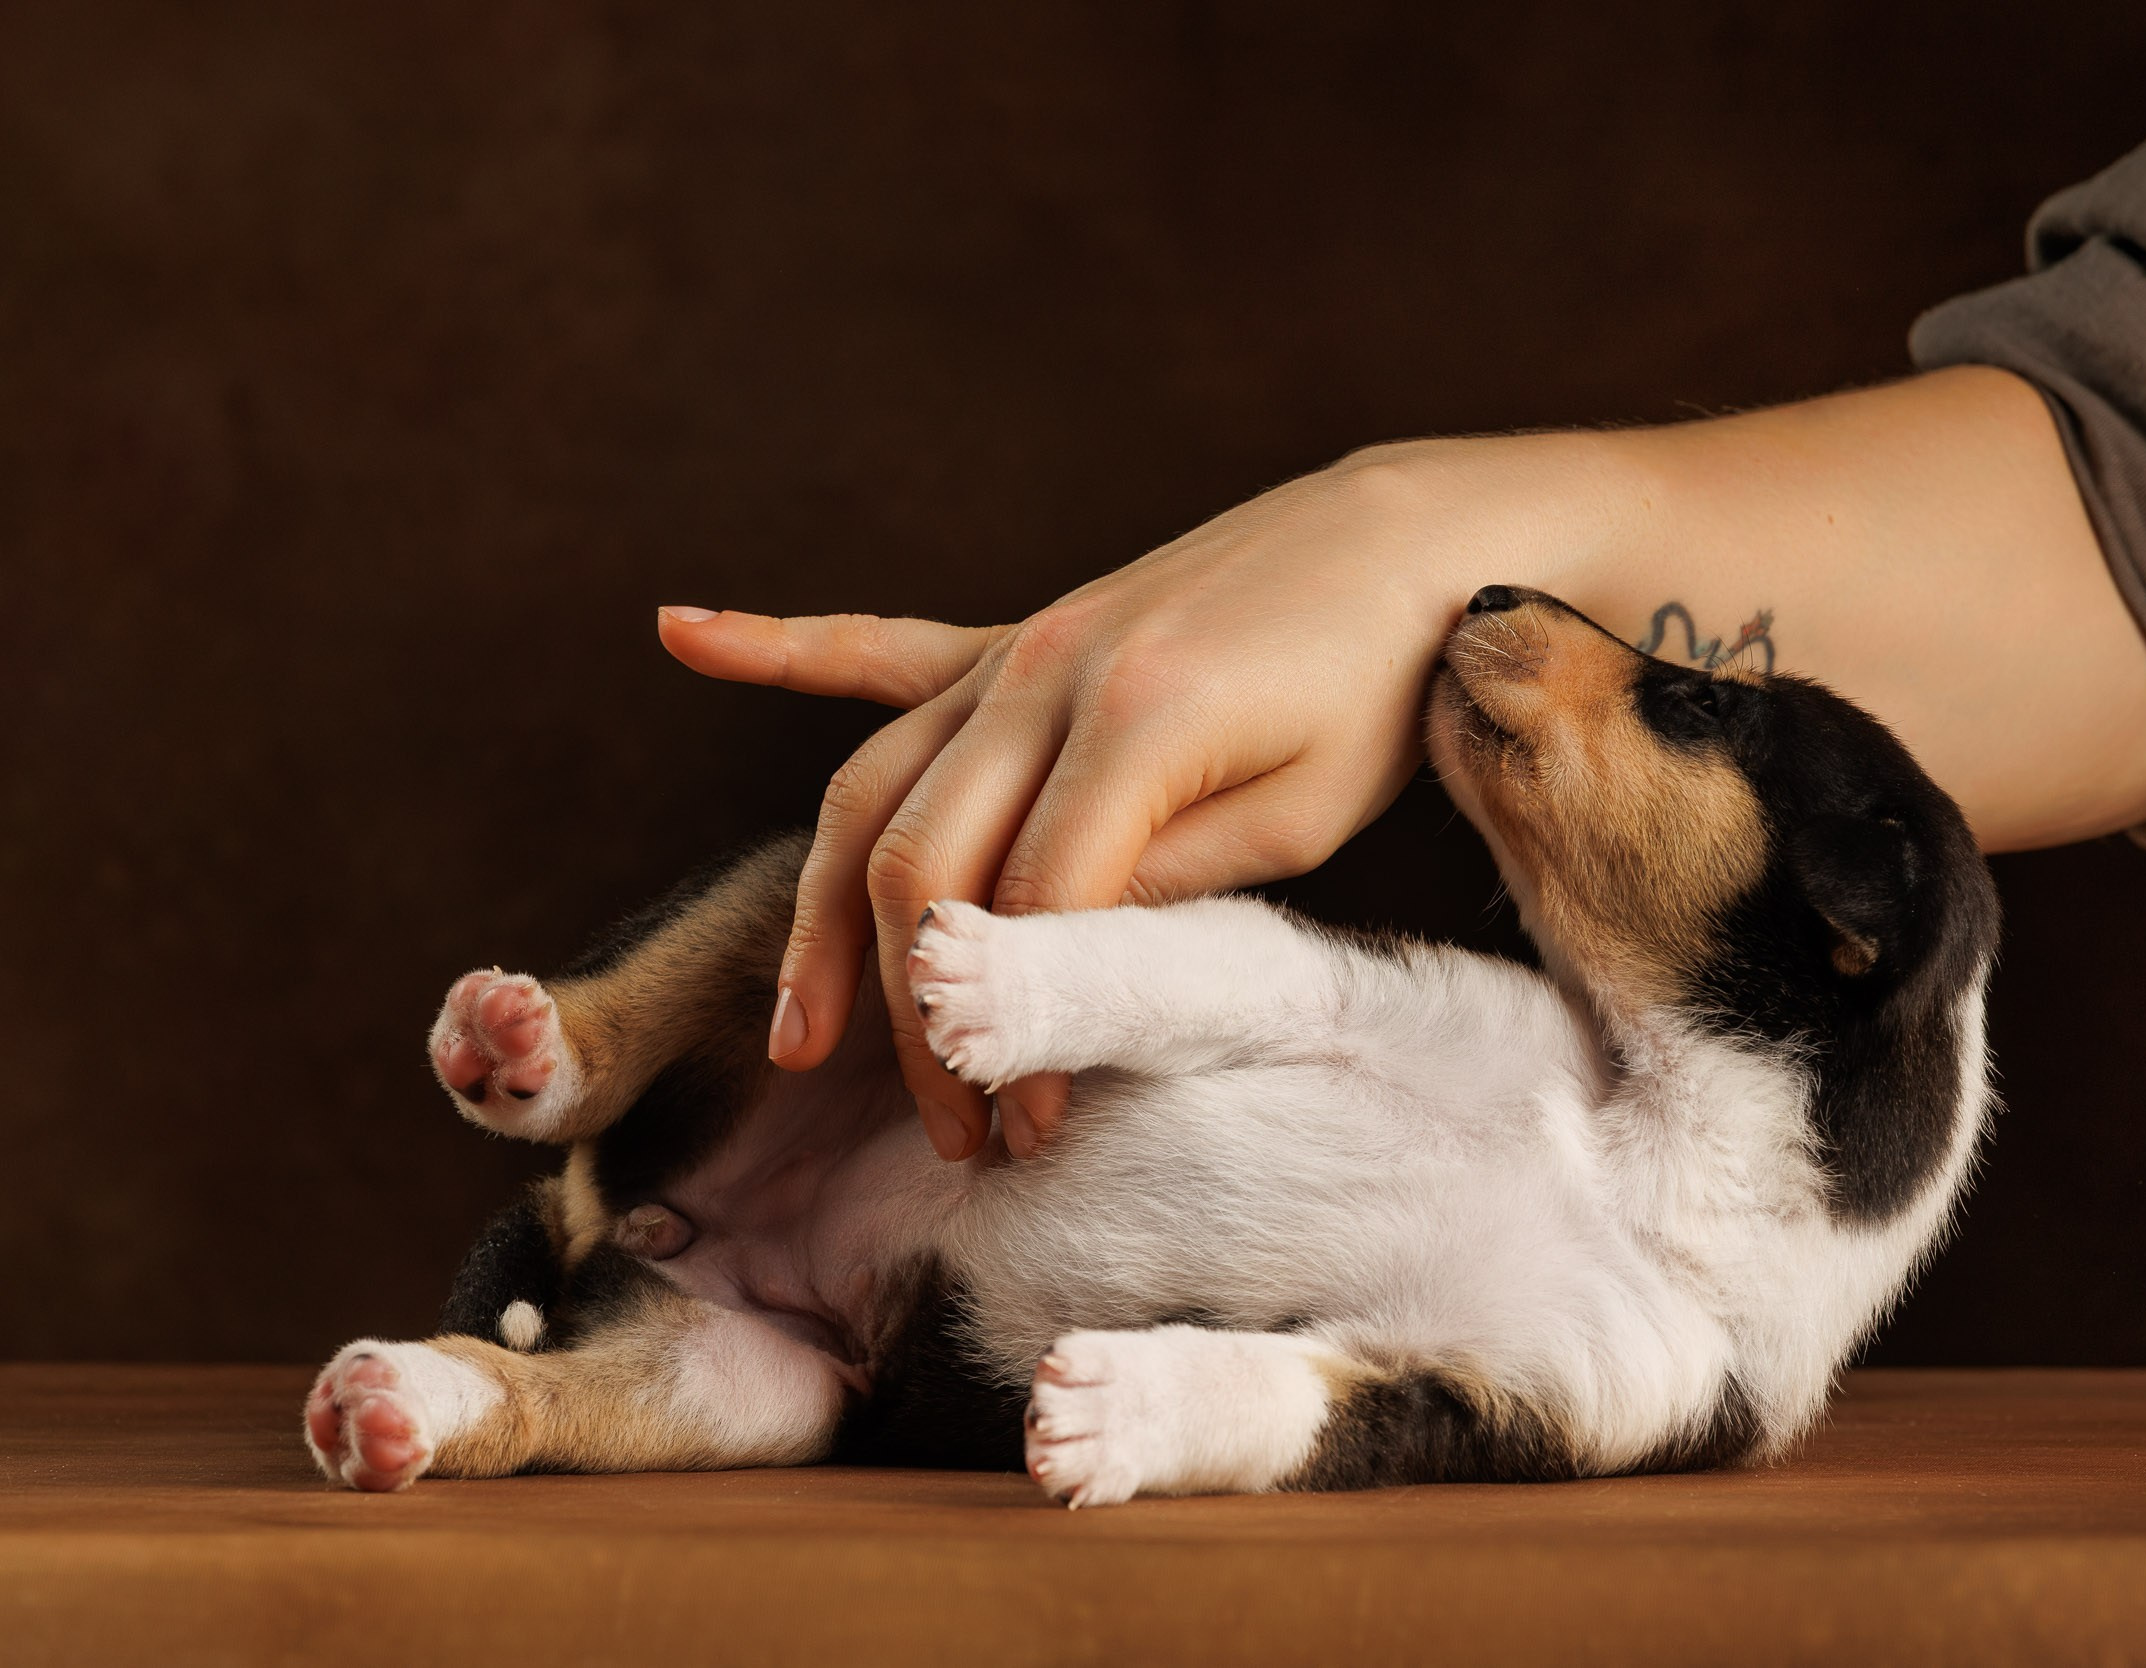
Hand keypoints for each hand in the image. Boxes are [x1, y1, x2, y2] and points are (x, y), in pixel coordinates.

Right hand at [657, 434, 1639, 1159]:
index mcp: (1135, 721)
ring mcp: (1021, 647)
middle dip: (917, 1012)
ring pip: (869, 787)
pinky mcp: (1019, 634)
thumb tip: (1047, 957)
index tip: (1031, 1131)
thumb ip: (1165, 879)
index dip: (1017, 1033)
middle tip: (948, 1130)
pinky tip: (679, 632)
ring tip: (797, 1035)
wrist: (1403, 547)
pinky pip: (877, 648)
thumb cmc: (1374, 691)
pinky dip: (774, 644)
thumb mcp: (1304, 813)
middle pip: (919, 862)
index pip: (1029, 907)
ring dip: (823, 918)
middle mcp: (1047, 673)